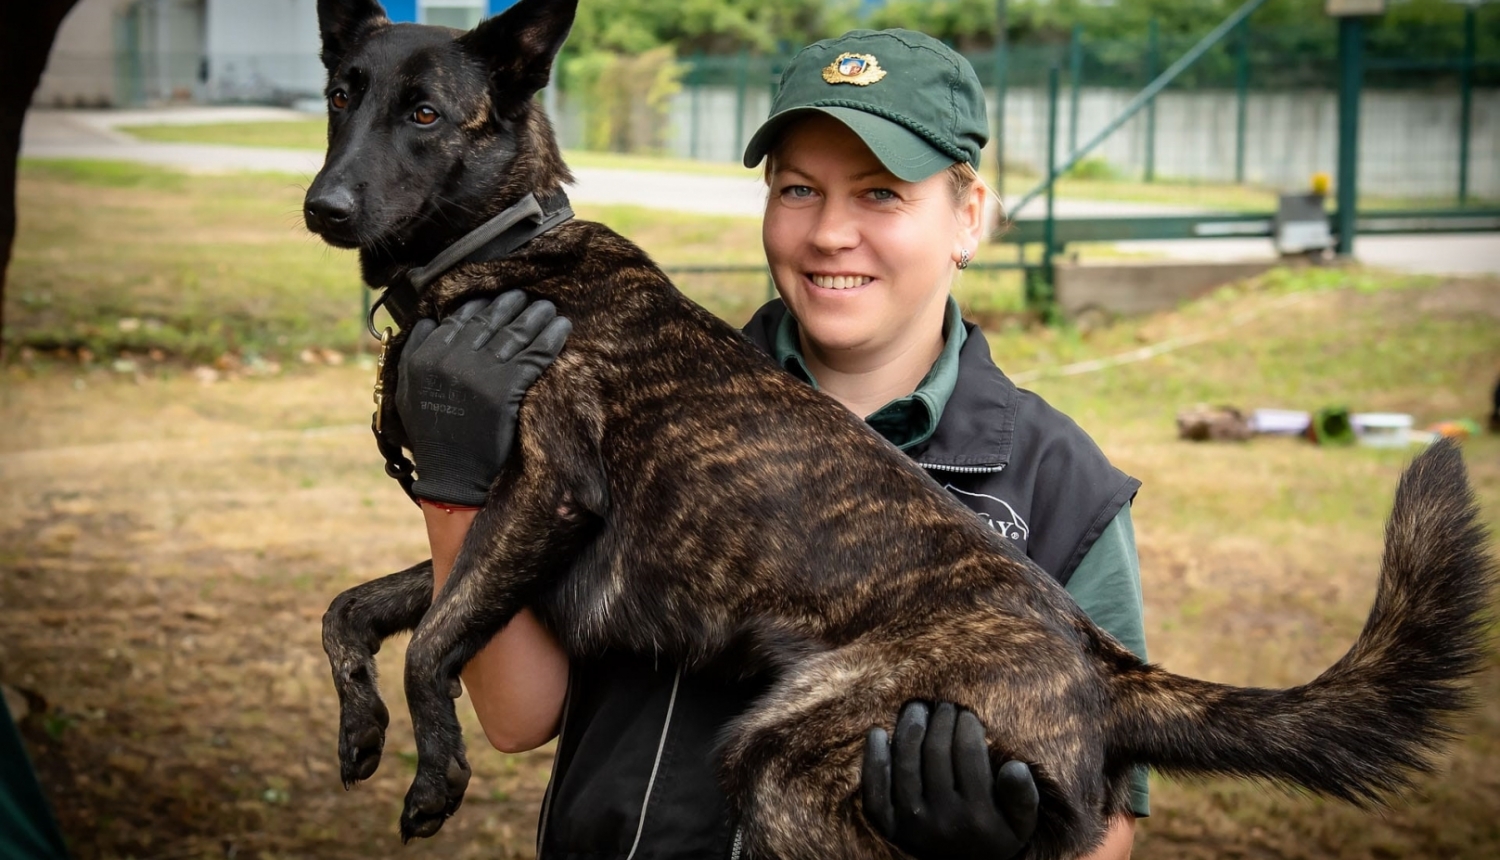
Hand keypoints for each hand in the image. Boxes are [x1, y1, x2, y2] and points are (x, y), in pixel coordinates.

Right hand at [392, 291, 569, 505]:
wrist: (452, 474)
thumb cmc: (432, 435)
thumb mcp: (408, 391)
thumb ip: (416, 352)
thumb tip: (432, 321)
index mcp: (426, 357)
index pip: (458, 320)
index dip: (480, 306)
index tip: (494, 299)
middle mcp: (452, 360)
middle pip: (489, 322)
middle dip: (510, 306)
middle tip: (525, 296)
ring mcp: (481, 373)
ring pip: (514, 334)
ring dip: (535, 317)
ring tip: (548, 307)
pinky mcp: (506, 389)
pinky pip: (534, 356)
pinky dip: (551, 339)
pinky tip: (562, 328)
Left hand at [862, 701, 1038, 859]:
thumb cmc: (994, 835)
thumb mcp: (1021, 824)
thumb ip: (1022, 796)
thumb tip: (1015, 767)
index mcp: (978, 816)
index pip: (968, 755)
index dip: (966, 726)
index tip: (966, 713)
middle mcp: (943, 820)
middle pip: (936, 753)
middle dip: (940, 720)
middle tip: (943, 705)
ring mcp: (912, 825)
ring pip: (905, 763)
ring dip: (908, 728)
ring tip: (915, 709)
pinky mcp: (888, 827)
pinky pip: (875, 789)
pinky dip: (873, 759)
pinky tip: (877, 733)